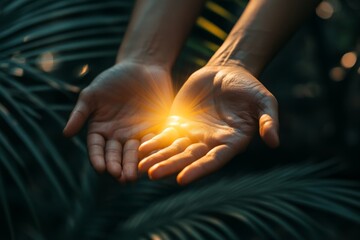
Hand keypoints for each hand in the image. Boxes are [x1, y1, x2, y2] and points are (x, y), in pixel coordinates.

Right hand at [63, 61, 172, 181]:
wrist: (142, 66)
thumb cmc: (114, 79)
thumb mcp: (94, 93)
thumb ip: (81, 113)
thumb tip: (65, 133)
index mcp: (101, 129)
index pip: (97, 148)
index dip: (98, 158)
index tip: (100, 169)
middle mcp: (118, 135)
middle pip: (116, 155)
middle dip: (118, 166)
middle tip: (121, 178)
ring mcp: (136, 133)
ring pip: (134, 153)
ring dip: (134, 165)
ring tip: (134, 177)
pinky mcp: (155, 128)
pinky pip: (154, 141)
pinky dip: (153, 151)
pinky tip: (153, 159)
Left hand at [138, 66, 278, 184]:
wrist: (228, 71)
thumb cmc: (249, 87)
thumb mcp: (264, 101)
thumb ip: (269, 121)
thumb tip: (275, 142)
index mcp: (230, 142)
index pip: (213, 160)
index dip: (199, 169)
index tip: (182, 179)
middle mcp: (209, 143)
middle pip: (188, 158)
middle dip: (171, 166)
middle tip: (152, 175)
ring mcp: (192, 134)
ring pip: (173, 150)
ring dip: (158, 158)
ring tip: (140, 167)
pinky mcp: (179, 122)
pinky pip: (164, 135)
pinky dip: (153, 142)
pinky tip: (139, 148)